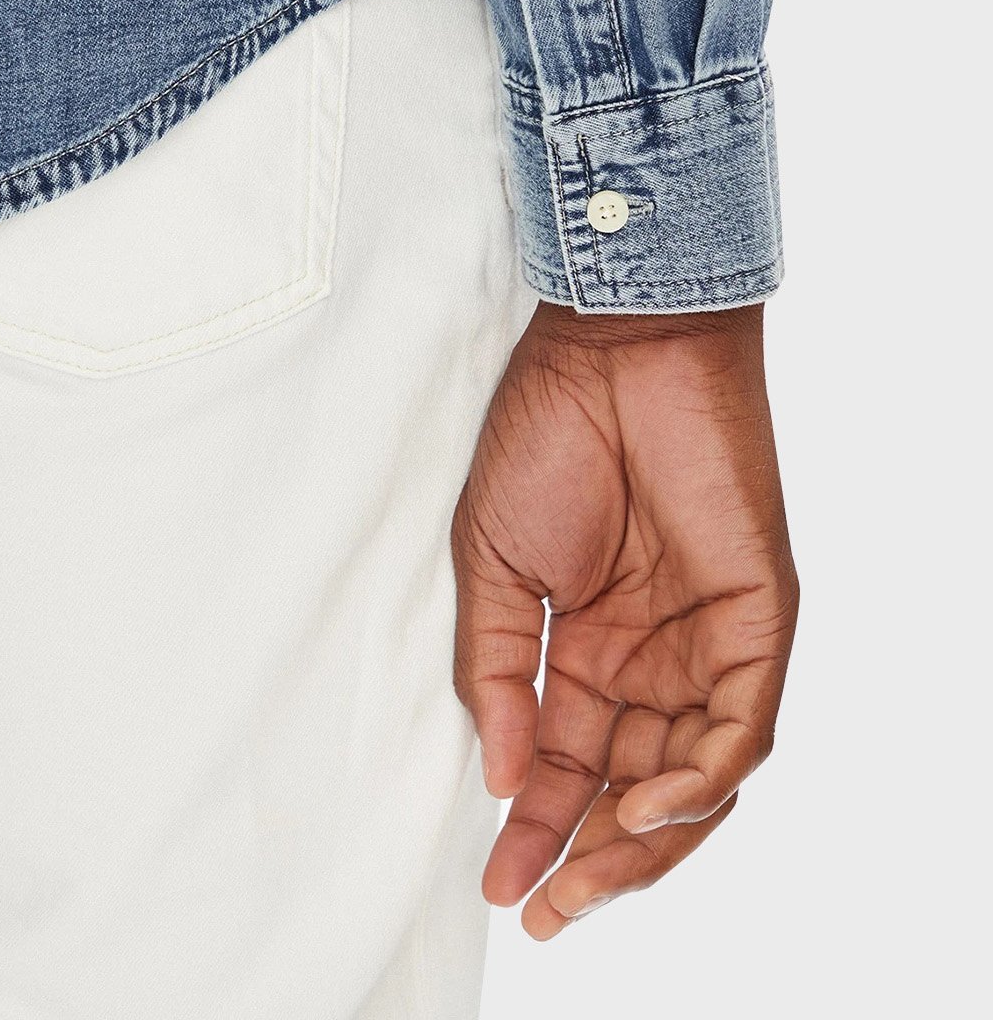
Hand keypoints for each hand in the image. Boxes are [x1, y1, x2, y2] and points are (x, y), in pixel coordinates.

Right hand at [451, 301, 796, 937]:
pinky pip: (743, 725)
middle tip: (545, 905)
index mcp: (589, 646)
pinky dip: (703, 778)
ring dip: (646, 840)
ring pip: (696, 776)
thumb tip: (499, 778)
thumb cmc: (545, 435)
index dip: (534, 827)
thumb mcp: (492, 568)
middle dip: (591, 856)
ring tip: (587, 875)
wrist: (608, 346)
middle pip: (635, 787)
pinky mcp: (760, 617)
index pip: (567, 762)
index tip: (499, 884)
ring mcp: (709, 639)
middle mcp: (654, 656)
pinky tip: (647, 806)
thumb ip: (497, 673)